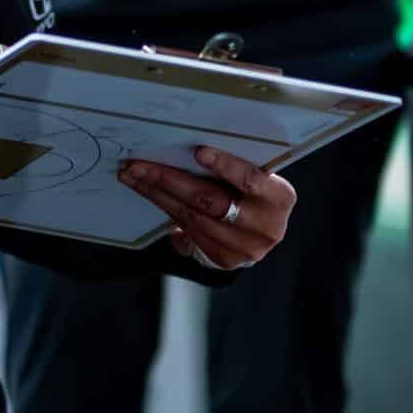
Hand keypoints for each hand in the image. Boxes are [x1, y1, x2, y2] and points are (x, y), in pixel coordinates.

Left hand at [119, 145, 297, 273]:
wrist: (260, 231)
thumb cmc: (254, 193)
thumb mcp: (255, 178)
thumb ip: (233, 168)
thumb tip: (194, 152)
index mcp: (279, 197)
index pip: (251, 179)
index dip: (225, 166)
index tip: (198, 152)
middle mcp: (266, 226)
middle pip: (211, 201)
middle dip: (169, 180)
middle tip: (138, 165)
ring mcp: (246, 248)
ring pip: (192, 217)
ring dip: (157, 195)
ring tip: (133, 176)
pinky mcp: (226, 260)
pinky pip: (189, 232)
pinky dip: (166, 210)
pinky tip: (148, 194)